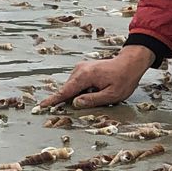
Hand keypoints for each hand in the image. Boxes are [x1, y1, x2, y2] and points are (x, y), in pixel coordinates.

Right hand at [37, 46, 152, 109]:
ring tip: (98, 94)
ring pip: (72, 88)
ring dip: (78, 96)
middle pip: (68, 90)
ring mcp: (81, 68)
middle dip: (68, 101)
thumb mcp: (112, 95)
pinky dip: (80, 91)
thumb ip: (93, 100)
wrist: (130, 63)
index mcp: (85, 76)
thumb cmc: (124, 79)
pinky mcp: (83, 70)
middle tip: (78, 107)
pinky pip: (77, 84)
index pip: (65, 91)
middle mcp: (80, 70)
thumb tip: (75, 103)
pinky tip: (96, 91)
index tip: (41, 106)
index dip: (53, 101)